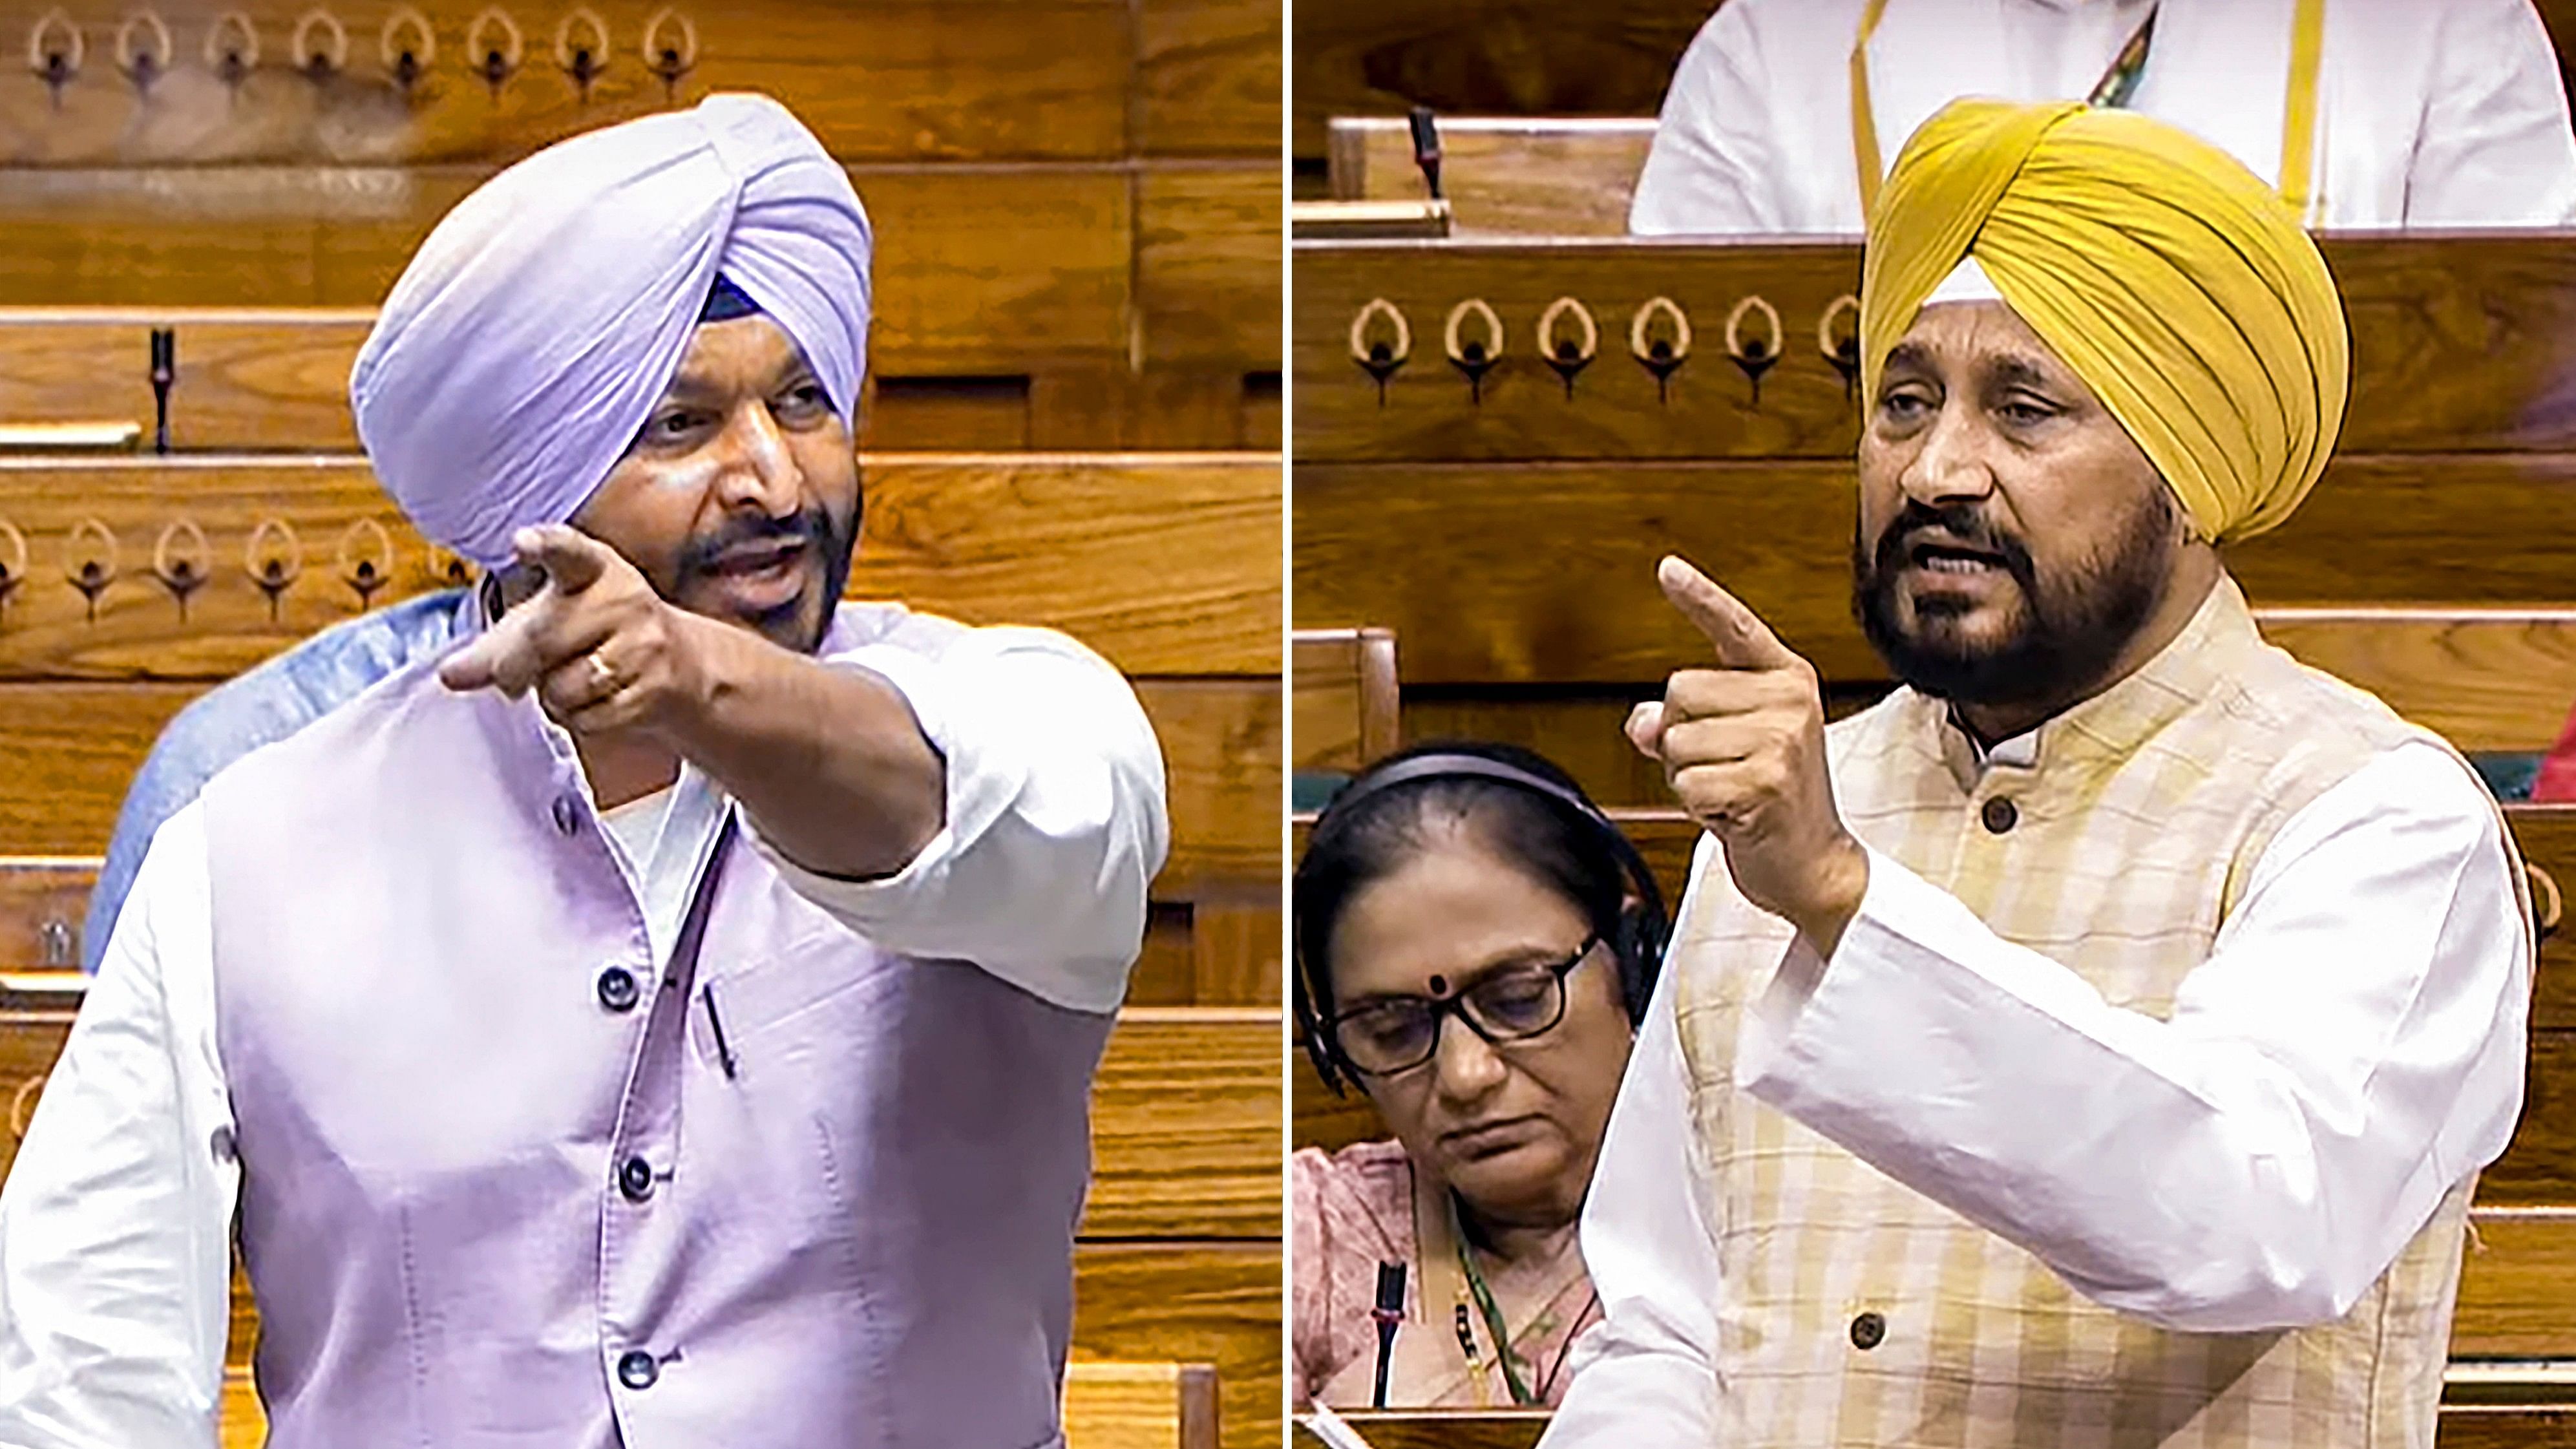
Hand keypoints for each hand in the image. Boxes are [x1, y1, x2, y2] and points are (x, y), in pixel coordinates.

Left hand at [437, 524, 705, 737]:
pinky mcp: (653, 687)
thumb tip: (449, 675)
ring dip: (553, 698)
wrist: (679, 665)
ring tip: (567, 684)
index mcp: (592, 569)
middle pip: (541, 640)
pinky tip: (593, 703)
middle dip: (515, 669)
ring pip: (565, 687)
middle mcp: (622, 599)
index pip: (568, 551)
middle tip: (513, 678)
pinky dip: (578, 720)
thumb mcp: (548, 622)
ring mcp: (643, 644)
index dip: (545, 546)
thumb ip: (494, 647)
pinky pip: (590, 718)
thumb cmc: (599, 634)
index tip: (522, 541)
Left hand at [1627, 555, 1868, 952]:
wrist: (1814, 866)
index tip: (1667, 567)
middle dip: (1679, 737)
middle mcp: (1788, 699)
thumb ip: (1681, 720)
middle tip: (1723, 768)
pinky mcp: (1765, 781)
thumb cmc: (1768, 800)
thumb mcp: (1727, 746)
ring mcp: (1781, 739)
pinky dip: (1695, 805)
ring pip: (1675, 740)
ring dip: (1687, 775)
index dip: (1698, 596)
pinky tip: (1732, 814)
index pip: (1734, 626)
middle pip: (1678, 690)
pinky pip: (1685, 782)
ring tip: (1730, 791)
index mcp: (1785, 678)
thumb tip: (1640, 722)